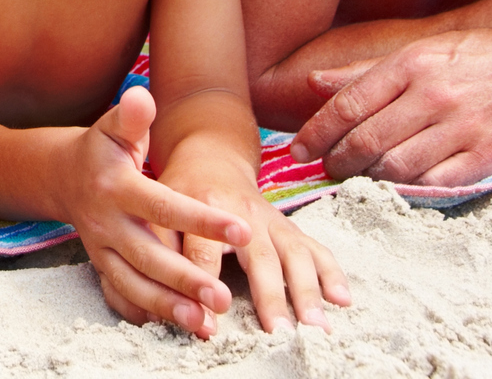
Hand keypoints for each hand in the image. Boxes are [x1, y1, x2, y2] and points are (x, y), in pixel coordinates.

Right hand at [58, 88, 252, 337]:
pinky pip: (123, 295)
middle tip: (223, 298)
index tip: (242, 231)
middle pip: (148, 255)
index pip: (162, 205)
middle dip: (186, 279)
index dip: (201, 220)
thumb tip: (142, 96)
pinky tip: (180, 325)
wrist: (62, 175)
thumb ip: (131, 117)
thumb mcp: (113, 127)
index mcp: (115, 185)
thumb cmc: (102, 148)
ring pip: (134, 283)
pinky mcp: (101, 266)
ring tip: (205, 323)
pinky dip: (149, 312)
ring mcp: (100, 247)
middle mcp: (105, 221)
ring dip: (169, 306)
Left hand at [163, 157, 351, 334]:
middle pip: (261, 258)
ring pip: (295, 256)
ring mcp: (273, 221)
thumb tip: (148, 304)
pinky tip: (342, 300)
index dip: (205, 288)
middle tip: (278, 333)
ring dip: (307, 292)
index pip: (204, 252)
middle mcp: (245, 214)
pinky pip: (316, 250)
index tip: (210, 324)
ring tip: (316, 327)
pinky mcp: (291, 228)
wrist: (210, 159)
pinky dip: (332, 274)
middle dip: (271, 296)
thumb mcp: (158, 210)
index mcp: (205, 208)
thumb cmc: (179, 193)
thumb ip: (157, 251)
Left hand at [292, 28, 491, 184]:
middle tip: (326, 171)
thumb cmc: (475, 60)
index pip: (348, 105)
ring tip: (358, 180)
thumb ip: (363, 72)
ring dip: (369, 179)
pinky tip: (397, 189)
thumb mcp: (419, 52)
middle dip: (337, 162)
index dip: (317, 133)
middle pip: (367, 140)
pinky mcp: (488, 155)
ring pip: (397, 166)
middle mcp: (434, 94)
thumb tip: (312, 82)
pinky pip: (436, 183)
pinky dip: (409, 190)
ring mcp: (462, 126)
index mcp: (410, 65)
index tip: (298, 151)